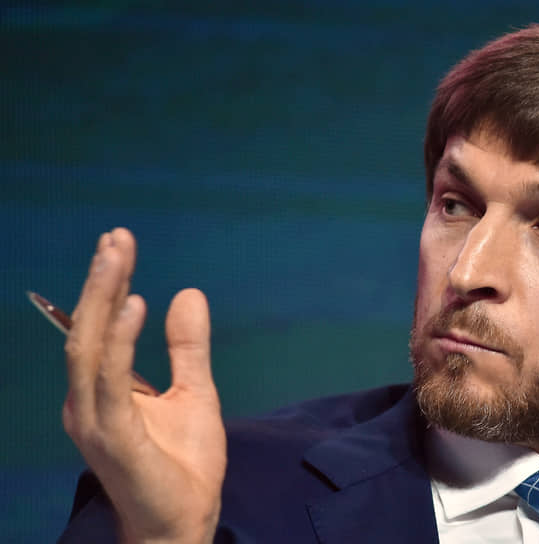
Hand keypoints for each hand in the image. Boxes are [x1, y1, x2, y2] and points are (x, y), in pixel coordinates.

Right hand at [63, 227, 225, 542]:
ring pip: (90, 347)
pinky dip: (120, 340)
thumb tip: (188, 292)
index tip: (121, 243)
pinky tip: (135, 304)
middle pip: (88, 329)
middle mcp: (88, 402)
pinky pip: (111, 380)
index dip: (107, 285)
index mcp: (102, 391)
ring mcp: (95, 419)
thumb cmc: (183, 464)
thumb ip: (187, 347)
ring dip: (102, 297)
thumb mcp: (195, 392)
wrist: (183, 523)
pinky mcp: (113, 436)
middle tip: (117, 236)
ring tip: (118, 254)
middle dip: (101, 280)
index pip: (100, 328)